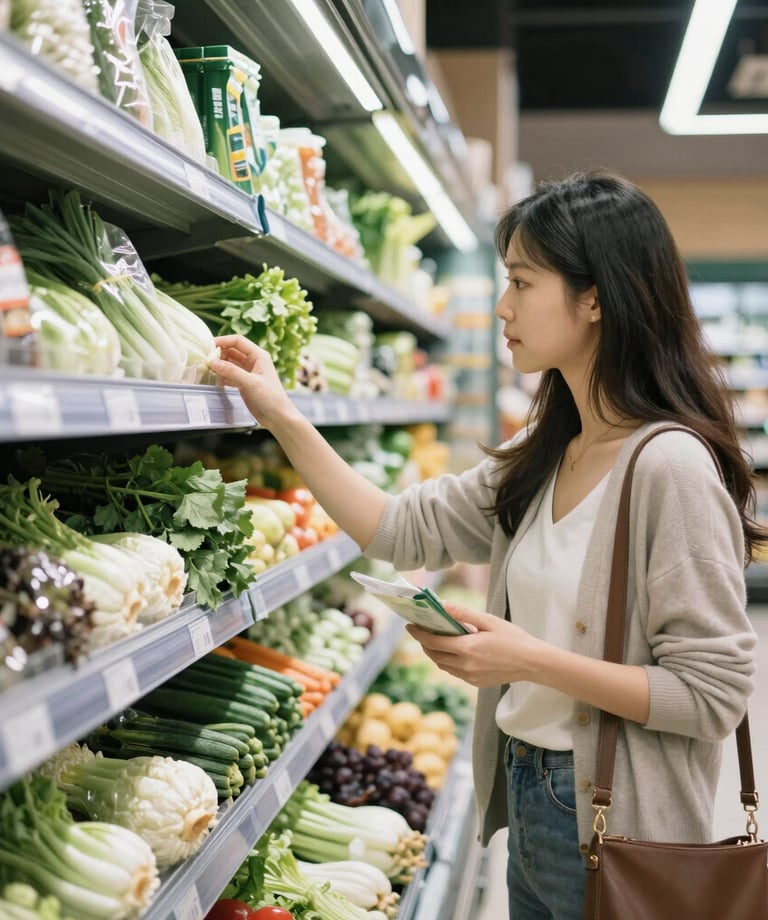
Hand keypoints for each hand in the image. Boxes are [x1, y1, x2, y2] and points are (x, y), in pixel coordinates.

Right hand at [210, 335, 294, 428]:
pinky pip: (229, 375)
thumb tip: (213, 362)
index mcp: (259, 356)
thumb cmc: (272, 399)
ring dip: (219, 366)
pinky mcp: (244, 383)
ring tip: (208, 370)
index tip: (209, 346)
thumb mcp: (251, 383)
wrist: (278, 418)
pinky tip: (216, 381)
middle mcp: (253, 361)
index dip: (223, 341)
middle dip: (219, 354)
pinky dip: (222, 377)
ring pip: (229, 363)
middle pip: (232, 351)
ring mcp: (248, 372)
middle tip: (205, 360)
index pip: (238, 341)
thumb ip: (232, 372)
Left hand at [406, 601, 543, 688]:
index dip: (418, 633)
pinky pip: (454, 671)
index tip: (409, 625)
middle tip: (420, 630)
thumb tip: (443, 605)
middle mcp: (465, 665)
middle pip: (434, 655)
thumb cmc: (513, 638)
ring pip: (442, 665)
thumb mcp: (489, 621)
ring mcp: (470, 676)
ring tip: (433, 639)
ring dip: (434, 653)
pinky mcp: (475, 683)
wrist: (533, 663)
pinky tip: (452, 650)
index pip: (433, 641)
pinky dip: (447, 660)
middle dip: (424, 642)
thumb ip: (464, 614)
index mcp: (467, 648)